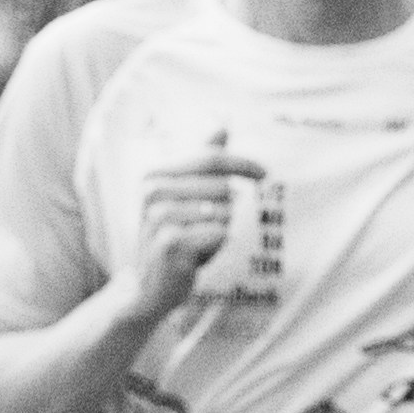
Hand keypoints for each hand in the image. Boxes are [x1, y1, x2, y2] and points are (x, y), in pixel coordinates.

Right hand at [127, 142, 259, 317]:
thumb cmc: (175, 237)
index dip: (242, 163)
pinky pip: (219, 234)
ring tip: (199, 243)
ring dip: (221, 230)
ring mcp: (159, 217)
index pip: (211, 159)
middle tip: (205, 229)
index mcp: (155, 175)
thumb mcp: (187, 196)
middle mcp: (152, 192)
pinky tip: (197, 256)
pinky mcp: (170, 243)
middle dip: (226, 209)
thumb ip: (203, 162)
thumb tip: (222, 125)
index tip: (265, 173)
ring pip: (223, 212)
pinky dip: (216, 246)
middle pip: (221, 186)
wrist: (148, 286)